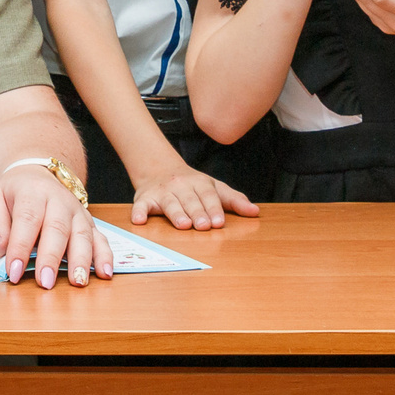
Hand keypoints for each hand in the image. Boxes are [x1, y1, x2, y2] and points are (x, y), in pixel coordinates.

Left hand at [0, 167, 111, 288]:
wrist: (34, 175)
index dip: (20, 247)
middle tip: (45, 283)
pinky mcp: (89, 224)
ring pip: (82, 235)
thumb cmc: (13, 194)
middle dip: (51, 258)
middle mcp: (59, 200)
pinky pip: (101, 239)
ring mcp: (77, 212)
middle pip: (57, 229)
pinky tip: (104, 274)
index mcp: (33, 192)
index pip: (27, 220)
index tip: (13, 272)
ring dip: (81, 260)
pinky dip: (105, 256)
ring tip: (78, 283)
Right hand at [126, 156, 256, 230]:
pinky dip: (139, 212)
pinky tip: (139, 220)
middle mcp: (181, 186)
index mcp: (200, 183)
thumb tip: (255, 212)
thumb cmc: (191, 185)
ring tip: (183, 225)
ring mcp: (162, 191)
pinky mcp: (145, 198)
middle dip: (197, 213)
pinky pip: (141, 205)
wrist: (158, 167)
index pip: (208, 195)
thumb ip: (233, 200)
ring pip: (170, 203)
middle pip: (190, 200)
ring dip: (176, 213)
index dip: (213, 208)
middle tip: (204, 226)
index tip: (219, 222)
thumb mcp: (214, 188)